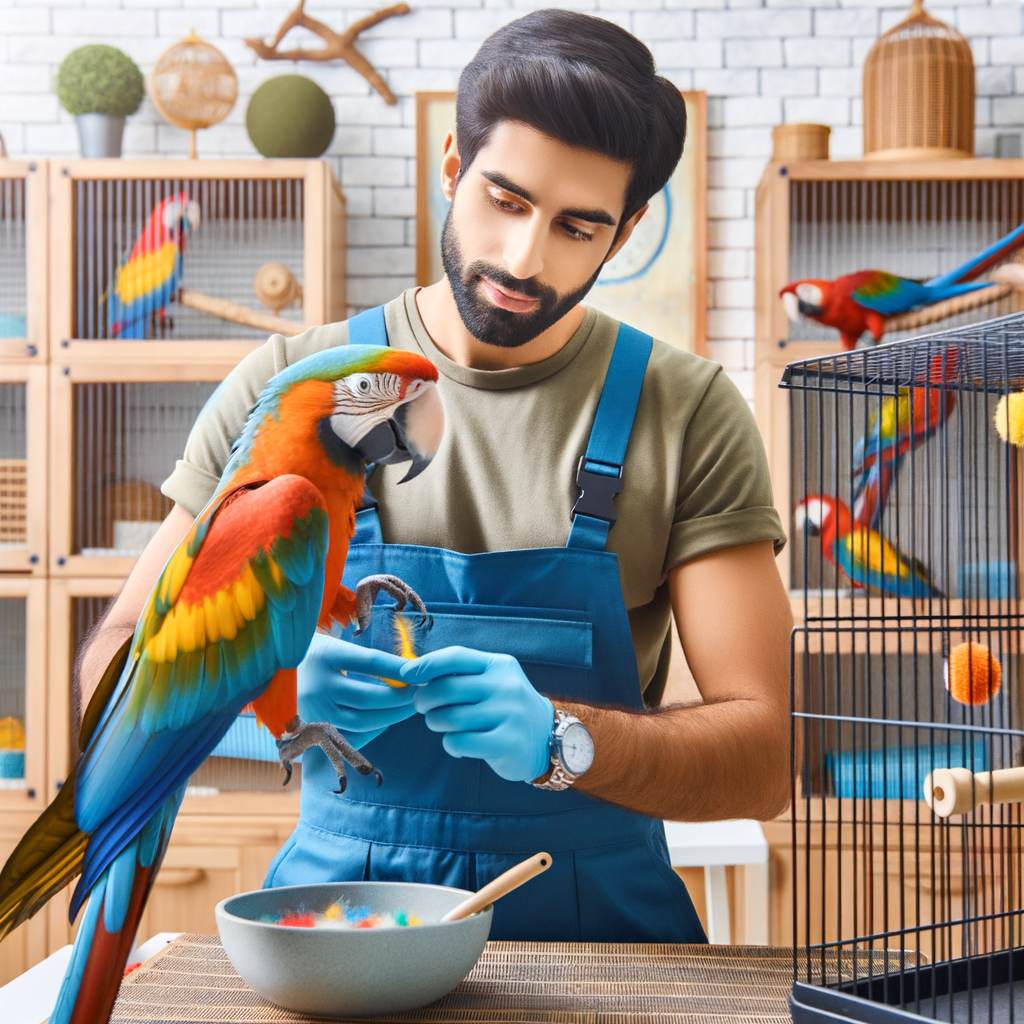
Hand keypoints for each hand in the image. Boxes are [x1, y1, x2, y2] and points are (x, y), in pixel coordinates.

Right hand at [297, 633, 418, 749]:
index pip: (372, 662)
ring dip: (393, 715)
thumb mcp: (330, 644)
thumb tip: (406, 666)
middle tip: (422, 691)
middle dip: (402, 696)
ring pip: (364, 720)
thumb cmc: (308, 654)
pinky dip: (375, 728)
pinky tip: (389, 718)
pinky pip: (352, 735)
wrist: (265, 675)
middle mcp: (316, 686)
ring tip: (411, 706)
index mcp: (324, 656)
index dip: (400, 668)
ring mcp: (313, 712)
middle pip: (370, 696)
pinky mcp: (312, 732)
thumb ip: (362, 656)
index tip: (422, 670)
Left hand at [400, 647, 553, 781]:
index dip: (425, 665)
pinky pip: (459, 743)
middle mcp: (505, 686)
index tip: (406, 675)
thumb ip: (461, 675)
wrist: (548, 739)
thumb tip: (414, 673)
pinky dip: (451, 745)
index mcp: (499, 665)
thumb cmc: (506, 708)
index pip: (455, 656)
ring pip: (449, 718)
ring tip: (443, 726)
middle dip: (424, 700)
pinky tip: (460, 745)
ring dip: (436, 724)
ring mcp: (508, 714)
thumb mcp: (492, 681)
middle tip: (423, 708)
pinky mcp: (507, 742)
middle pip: (445, 689)